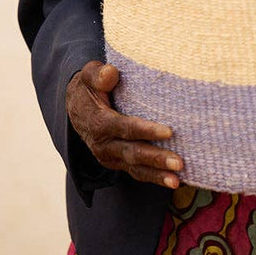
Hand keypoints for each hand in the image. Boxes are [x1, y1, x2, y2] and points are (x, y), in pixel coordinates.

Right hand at [66, 61, 182, 187]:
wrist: (76, 108)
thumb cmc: (90, 87)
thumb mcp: (88, 75)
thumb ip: (98, 74)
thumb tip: (110, 73)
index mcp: (99, 122)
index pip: (125, 128)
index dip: (146, 131)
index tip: (169, 132)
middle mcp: (103, 144)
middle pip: (132, 153)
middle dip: (156, 159)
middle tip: (179, 162)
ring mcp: (111, 157)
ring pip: (135, 168)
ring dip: (157, 175)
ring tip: (177, 180)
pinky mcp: (118, 162)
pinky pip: (137, 172)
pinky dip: (154, 178)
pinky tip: (174, 181)